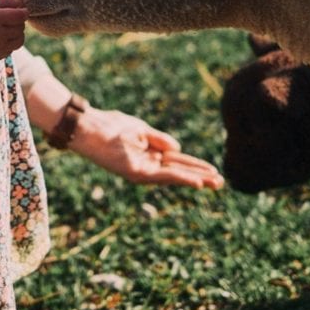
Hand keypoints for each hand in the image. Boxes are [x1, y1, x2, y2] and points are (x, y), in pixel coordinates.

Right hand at [0, 0, 27, 60]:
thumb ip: (4, 2)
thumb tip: (21, 2)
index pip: (20, 16)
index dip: (24, 12)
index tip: (22, 10)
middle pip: (21, 27)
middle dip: (18, 22)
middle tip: (9, 19)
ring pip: (20, 39)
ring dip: (17, 33)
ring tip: (7, 29)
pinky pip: (12, 49)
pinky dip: (11, 43)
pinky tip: (0, 39)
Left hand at [70, 105, 223, 188]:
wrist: (88, 127)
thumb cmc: (110, 126)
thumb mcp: (140, 130)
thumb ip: (160, 141)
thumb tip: (178, 150)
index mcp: (148, 154)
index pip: (176, 162)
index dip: (194, 166)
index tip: (213, 170)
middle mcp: (146, 165)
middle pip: (178, 171)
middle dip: (200, 176)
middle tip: (221, 183)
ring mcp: (141, 170)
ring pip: (174, 176)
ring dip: (195, 179)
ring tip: (215, 183)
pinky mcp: (135, 173)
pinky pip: (162, 176)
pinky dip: (179, 178)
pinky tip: (195, 182)